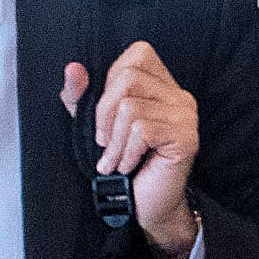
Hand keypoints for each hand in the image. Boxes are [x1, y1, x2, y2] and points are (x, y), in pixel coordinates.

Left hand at [61, 43, 200, 258]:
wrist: (147, 205)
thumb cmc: (125, 165)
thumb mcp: (96, 126)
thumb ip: (82, 97)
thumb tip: (72, 69)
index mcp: (162, 86)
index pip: (138, 53)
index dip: (112, 78)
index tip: (109, 112)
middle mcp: (179, 96)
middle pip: (128, 76)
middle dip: (104, 112)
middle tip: (104, 141)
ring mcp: (186, 116)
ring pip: (130, 107)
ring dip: (114, 141)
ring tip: (115, 159)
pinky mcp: (186, 137)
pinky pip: (142, 130)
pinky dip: (126, 151)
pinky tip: (128, 165)